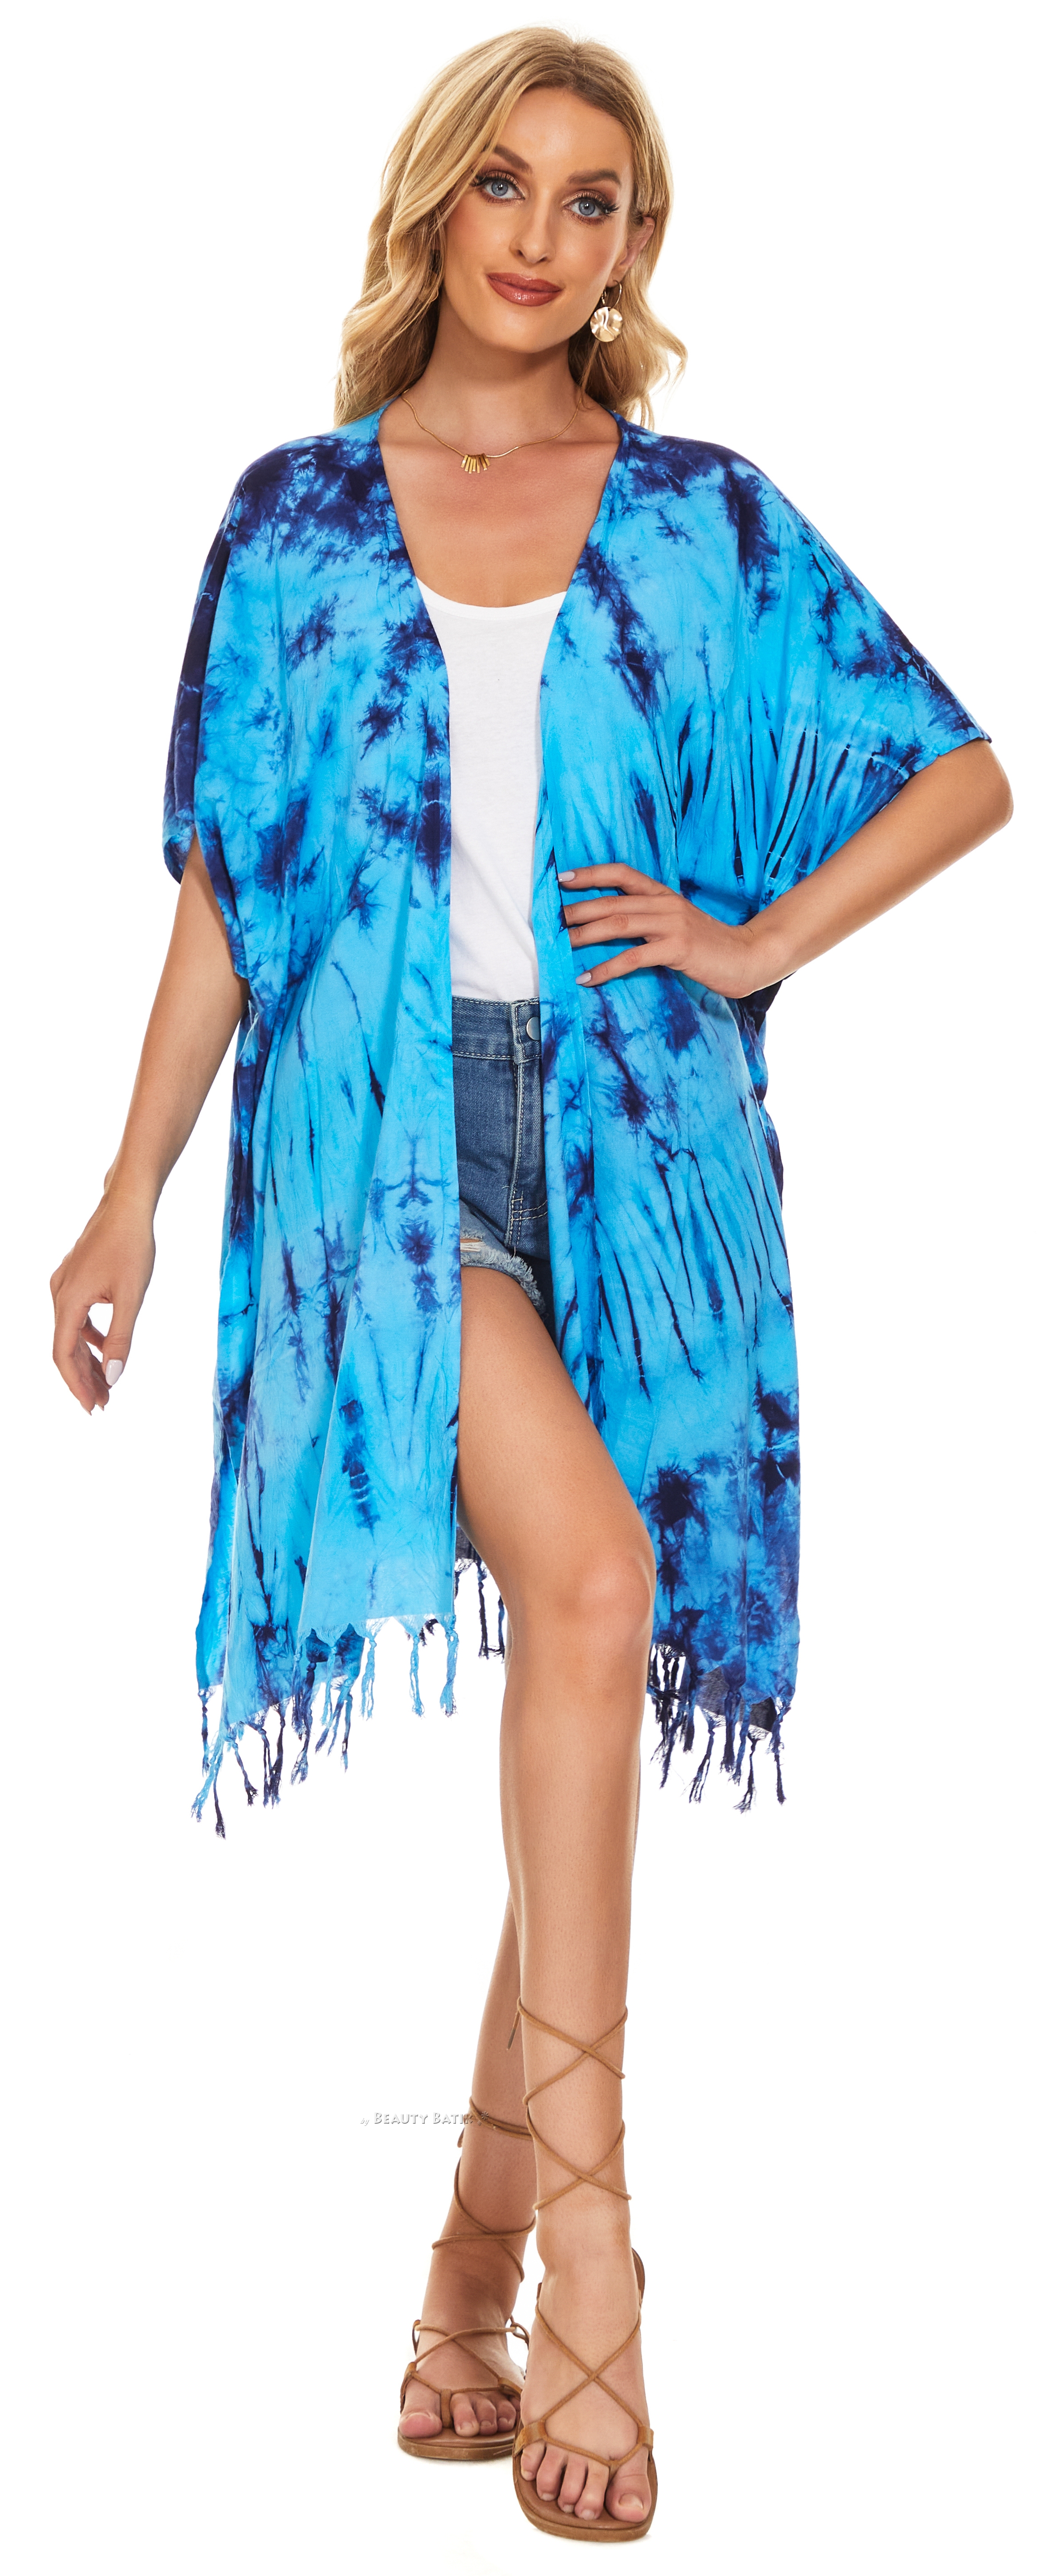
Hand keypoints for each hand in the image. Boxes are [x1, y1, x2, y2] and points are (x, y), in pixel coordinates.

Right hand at [51, 1184, 155, 1415]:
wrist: (128, 1203)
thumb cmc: (132, 1245)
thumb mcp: (131, 1297)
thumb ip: (120, 1339)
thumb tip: (112, 1377)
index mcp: (68, 1300)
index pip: (64, 1354)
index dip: (76, 1385)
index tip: (92, 1408)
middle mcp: (59, 1293)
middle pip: (65, 1347)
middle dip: (83, 1378)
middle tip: (104, 1404)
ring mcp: (65, 1284)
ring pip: (70, 1333)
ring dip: (87, 1359)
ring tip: (107, 1384)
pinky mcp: (75, 1278)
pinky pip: (76, 1317)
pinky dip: (89, 1337)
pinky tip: (106, 1349)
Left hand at [559, 864, 767, 998]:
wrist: (747, 957)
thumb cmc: (709, 945)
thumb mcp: (677, 924)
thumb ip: (650, 919)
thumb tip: (613, 925)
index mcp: (663, 894)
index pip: (622, 874)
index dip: (592, 874)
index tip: (563, 878)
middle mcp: (665, 904)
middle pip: (612, 900)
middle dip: (578, 909)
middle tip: (551, 919)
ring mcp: (672, 925)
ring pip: (618, 923)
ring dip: (585, 935)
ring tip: (561, 944)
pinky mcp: (677, 949)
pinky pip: (633, 958)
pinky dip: (606, 968)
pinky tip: (587, 977)